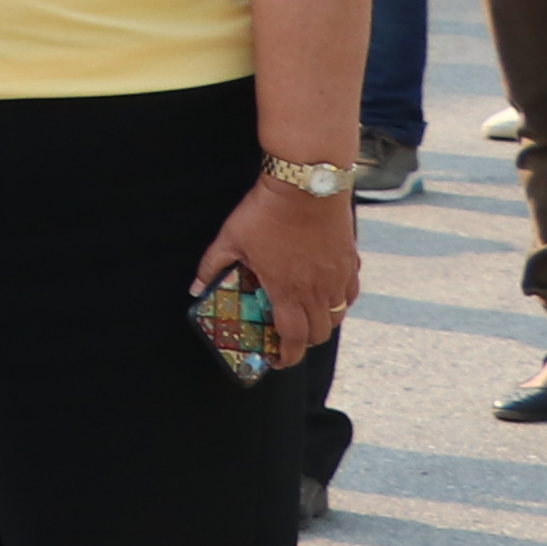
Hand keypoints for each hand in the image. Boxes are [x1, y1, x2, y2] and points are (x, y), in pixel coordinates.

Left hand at [196, 176, 360, 366]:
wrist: (305, 185)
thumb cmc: (265, 212)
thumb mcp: (230, 239)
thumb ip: (212, 266)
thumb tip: (194, 288)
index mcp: (288, 291)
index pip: (294, 338)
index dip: (288, 356)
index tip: (278, 360)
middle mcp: (318, 290)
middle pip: (320, 333)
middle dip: (303, 342)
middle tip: (287, 338)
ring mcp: (339, 277)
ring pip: (338, 316)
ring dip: (322, 323)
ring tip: (305, 316)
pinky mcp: (351, 262)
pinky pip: (350, 293)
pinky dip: (339, 302)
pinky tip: (325, 292)